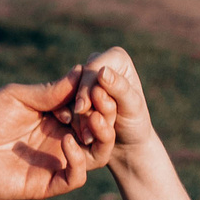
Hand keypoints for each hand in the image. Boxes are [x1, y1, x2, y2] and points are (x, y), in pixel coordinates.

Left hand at [0, 76, 112, 199]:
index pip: (89, 107)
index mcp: (56, 116)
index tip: (98, 83)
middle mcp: (61, 138)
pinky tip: (67, 141)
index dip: (97, 96)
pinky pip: (75, 177)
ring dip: (101, 138)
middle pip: (99, 130)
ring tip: (92, 122)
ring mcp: (56, 162)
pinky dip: (78, 161)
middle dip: (105, 115)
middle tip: (101, 104)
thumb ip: (49, 91)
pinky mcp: (47, 184)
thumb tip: (82, 71)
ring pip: (96, 155)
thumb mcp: (17, 97)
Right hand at [64, 46, 152, 173]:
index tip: (82, 109)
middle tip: (85, 126)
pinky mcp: (76, 91)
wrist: (128, 141)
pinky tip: (80, 133)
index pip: (93, 67)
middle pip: (79, 78)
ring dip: (77, 114)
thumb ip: (120, 88)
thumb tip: (103, 71)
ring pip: (71, 92)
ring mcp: (87, 77)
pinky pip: (65, 101)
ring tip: (88, 135)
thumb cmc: (135, 122)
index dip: (85, 87)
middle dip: (82, 103)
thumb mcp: (132, 107)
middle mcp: (101, 62)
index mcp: (117, 58)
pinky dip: (71, 118)